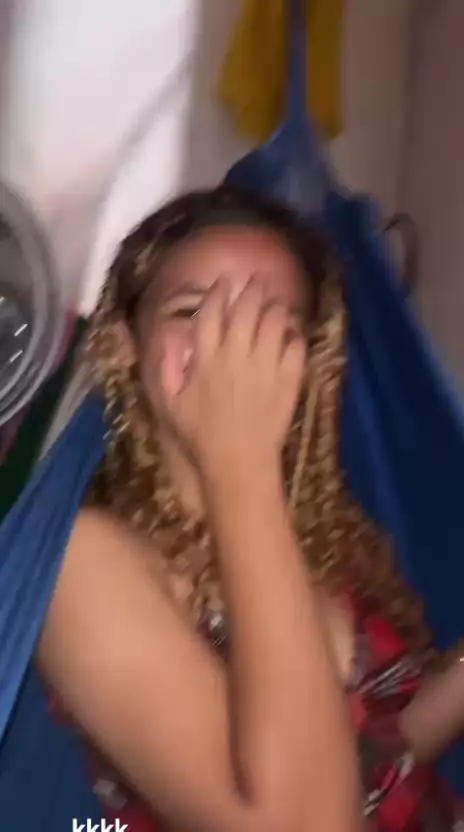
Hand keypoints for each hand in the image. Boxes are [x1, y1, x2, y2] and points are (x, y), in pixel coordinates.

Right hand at [157, 278, 305, 476]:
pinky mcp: (289, 379)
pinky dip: (295, 335)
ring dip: (275, 307)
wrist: (239, 463)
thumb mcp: (170, 405)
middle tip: (256, 282)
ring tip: (276, 304)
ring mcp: (266, 366)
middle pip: (247, 308)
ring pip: (275, 320)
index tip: (223, 283)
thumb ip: (165, 370)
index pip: (212, 312)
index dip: (218, 292)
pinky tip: (291, 333)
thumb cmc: (201, 436)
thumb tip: (167, 339)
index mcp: (206, 359)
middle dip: (252, 289)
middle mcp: (237, 355)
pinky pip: (296, 346)